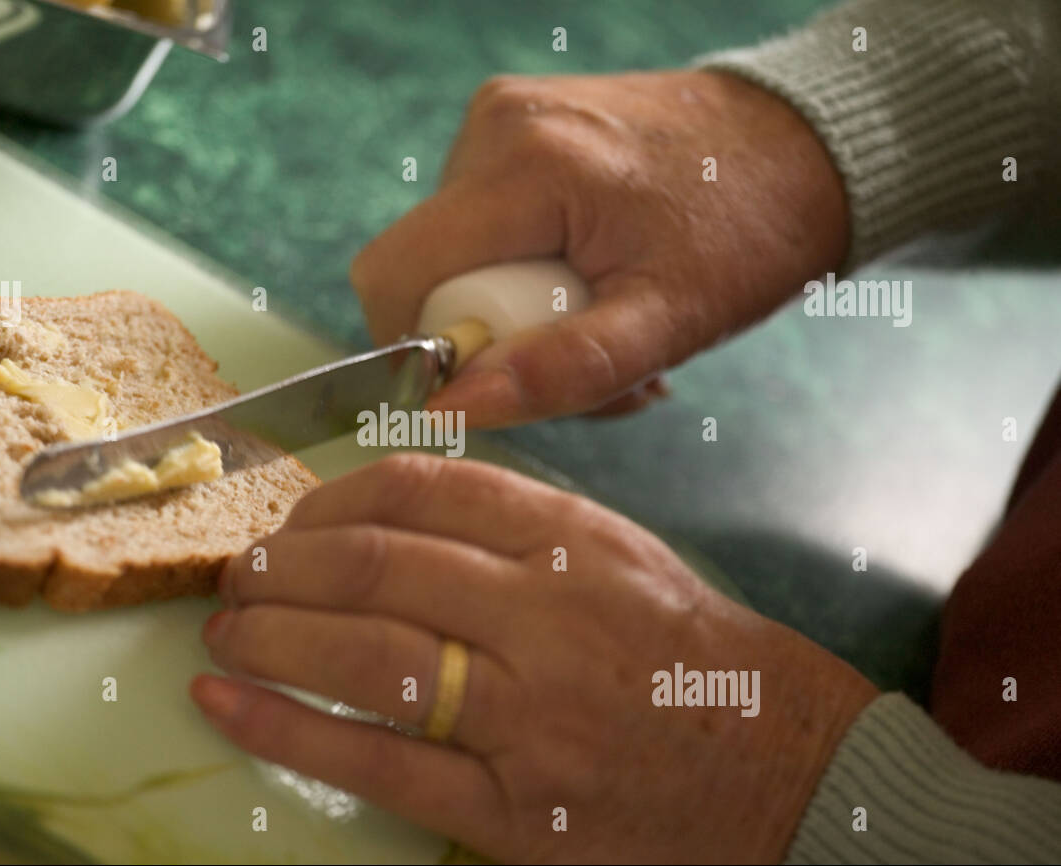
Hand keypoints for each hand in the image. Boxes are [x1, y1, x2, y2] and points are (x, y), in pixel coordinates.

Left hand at [192, 455, 876, 861]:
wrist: (785, 772)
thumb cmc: (691, 658)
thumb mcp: (621, 556)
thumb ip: (517, 523)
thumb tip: (386, 509)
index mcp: (576, 542)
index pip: (424, 491)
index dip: (333, 498)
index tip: (296, 517)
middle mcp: (549, 617)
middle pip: (377, 565)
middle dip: (283, 564)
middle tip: (242, 573)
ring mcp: (528, 716)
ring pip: (364, 655)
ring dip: (269, 636)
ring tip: (225, 630)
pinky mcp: (512, 806)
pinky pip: (377, 762)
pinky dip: (285, 730)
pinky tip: (227, 705)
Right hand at [350, 70, 848, 427]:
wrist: (808, 145)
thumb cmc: (751, 230)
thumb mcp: (667, 322)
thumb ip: (559, 370)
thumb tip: (454, 410)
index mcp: (523, 166)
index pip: (394, 275)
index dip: (420, 348)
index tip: (498, 380)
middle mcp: (496, 126)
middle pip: (428, 275)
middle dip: (492, 341)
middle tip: (586, 363)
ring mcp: (504, 118)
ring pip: (457, 258)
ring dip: (517, 313)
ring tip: (605, 320)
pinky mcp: (519, 127)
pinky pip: (485, 226)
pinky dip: (528, 273)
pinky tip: (594, 284)